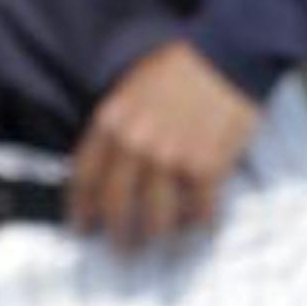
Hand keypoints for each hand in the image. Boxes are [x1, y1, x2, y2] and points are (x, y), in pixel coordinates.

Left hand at [66, 40, 259, 250]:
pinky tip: (197, 228)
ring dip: (155, 238)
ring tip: (157, 247)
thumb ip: (116, 127)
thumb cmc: (177, 69)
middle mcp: (136, 144)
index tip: (80, 226)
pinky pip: (199, 212)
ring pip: (156, 217)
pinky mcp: (208, 167)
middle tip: (120, 250)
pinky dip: (198, 225)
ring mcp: (172, 158)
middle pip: (116, 204)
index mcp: (111, 121)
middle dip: (116, 234)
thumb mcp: (129, 90)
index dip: (80, 207)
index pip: (84, 176)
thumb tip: (107, 167)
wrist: (226, 56)